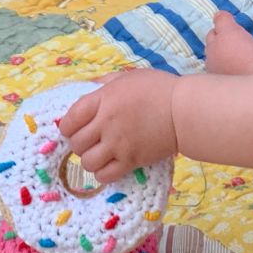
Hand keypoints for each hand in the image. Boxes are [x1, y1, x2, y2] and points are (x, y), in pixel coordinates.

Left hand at [59, 69, 178, 183]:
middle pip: (76, 143)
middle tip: (90, 142)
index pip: (70, 119)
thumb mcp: (130, 76)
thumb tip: (90, 88)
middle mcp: (107, 123)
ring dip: (90, 160)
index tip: (73, 129)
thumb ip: (107, 83)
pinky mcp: (132, 160)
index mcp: (104, 99)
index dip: (67, 127)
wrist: (185, 111)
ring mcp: (119, 144)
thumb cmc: (160, 89)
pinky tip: (110, 166)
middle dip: (79, 144)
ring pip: (87, 162)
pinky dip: (103, 174)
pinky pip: (105, 175)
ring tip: (100, 155)